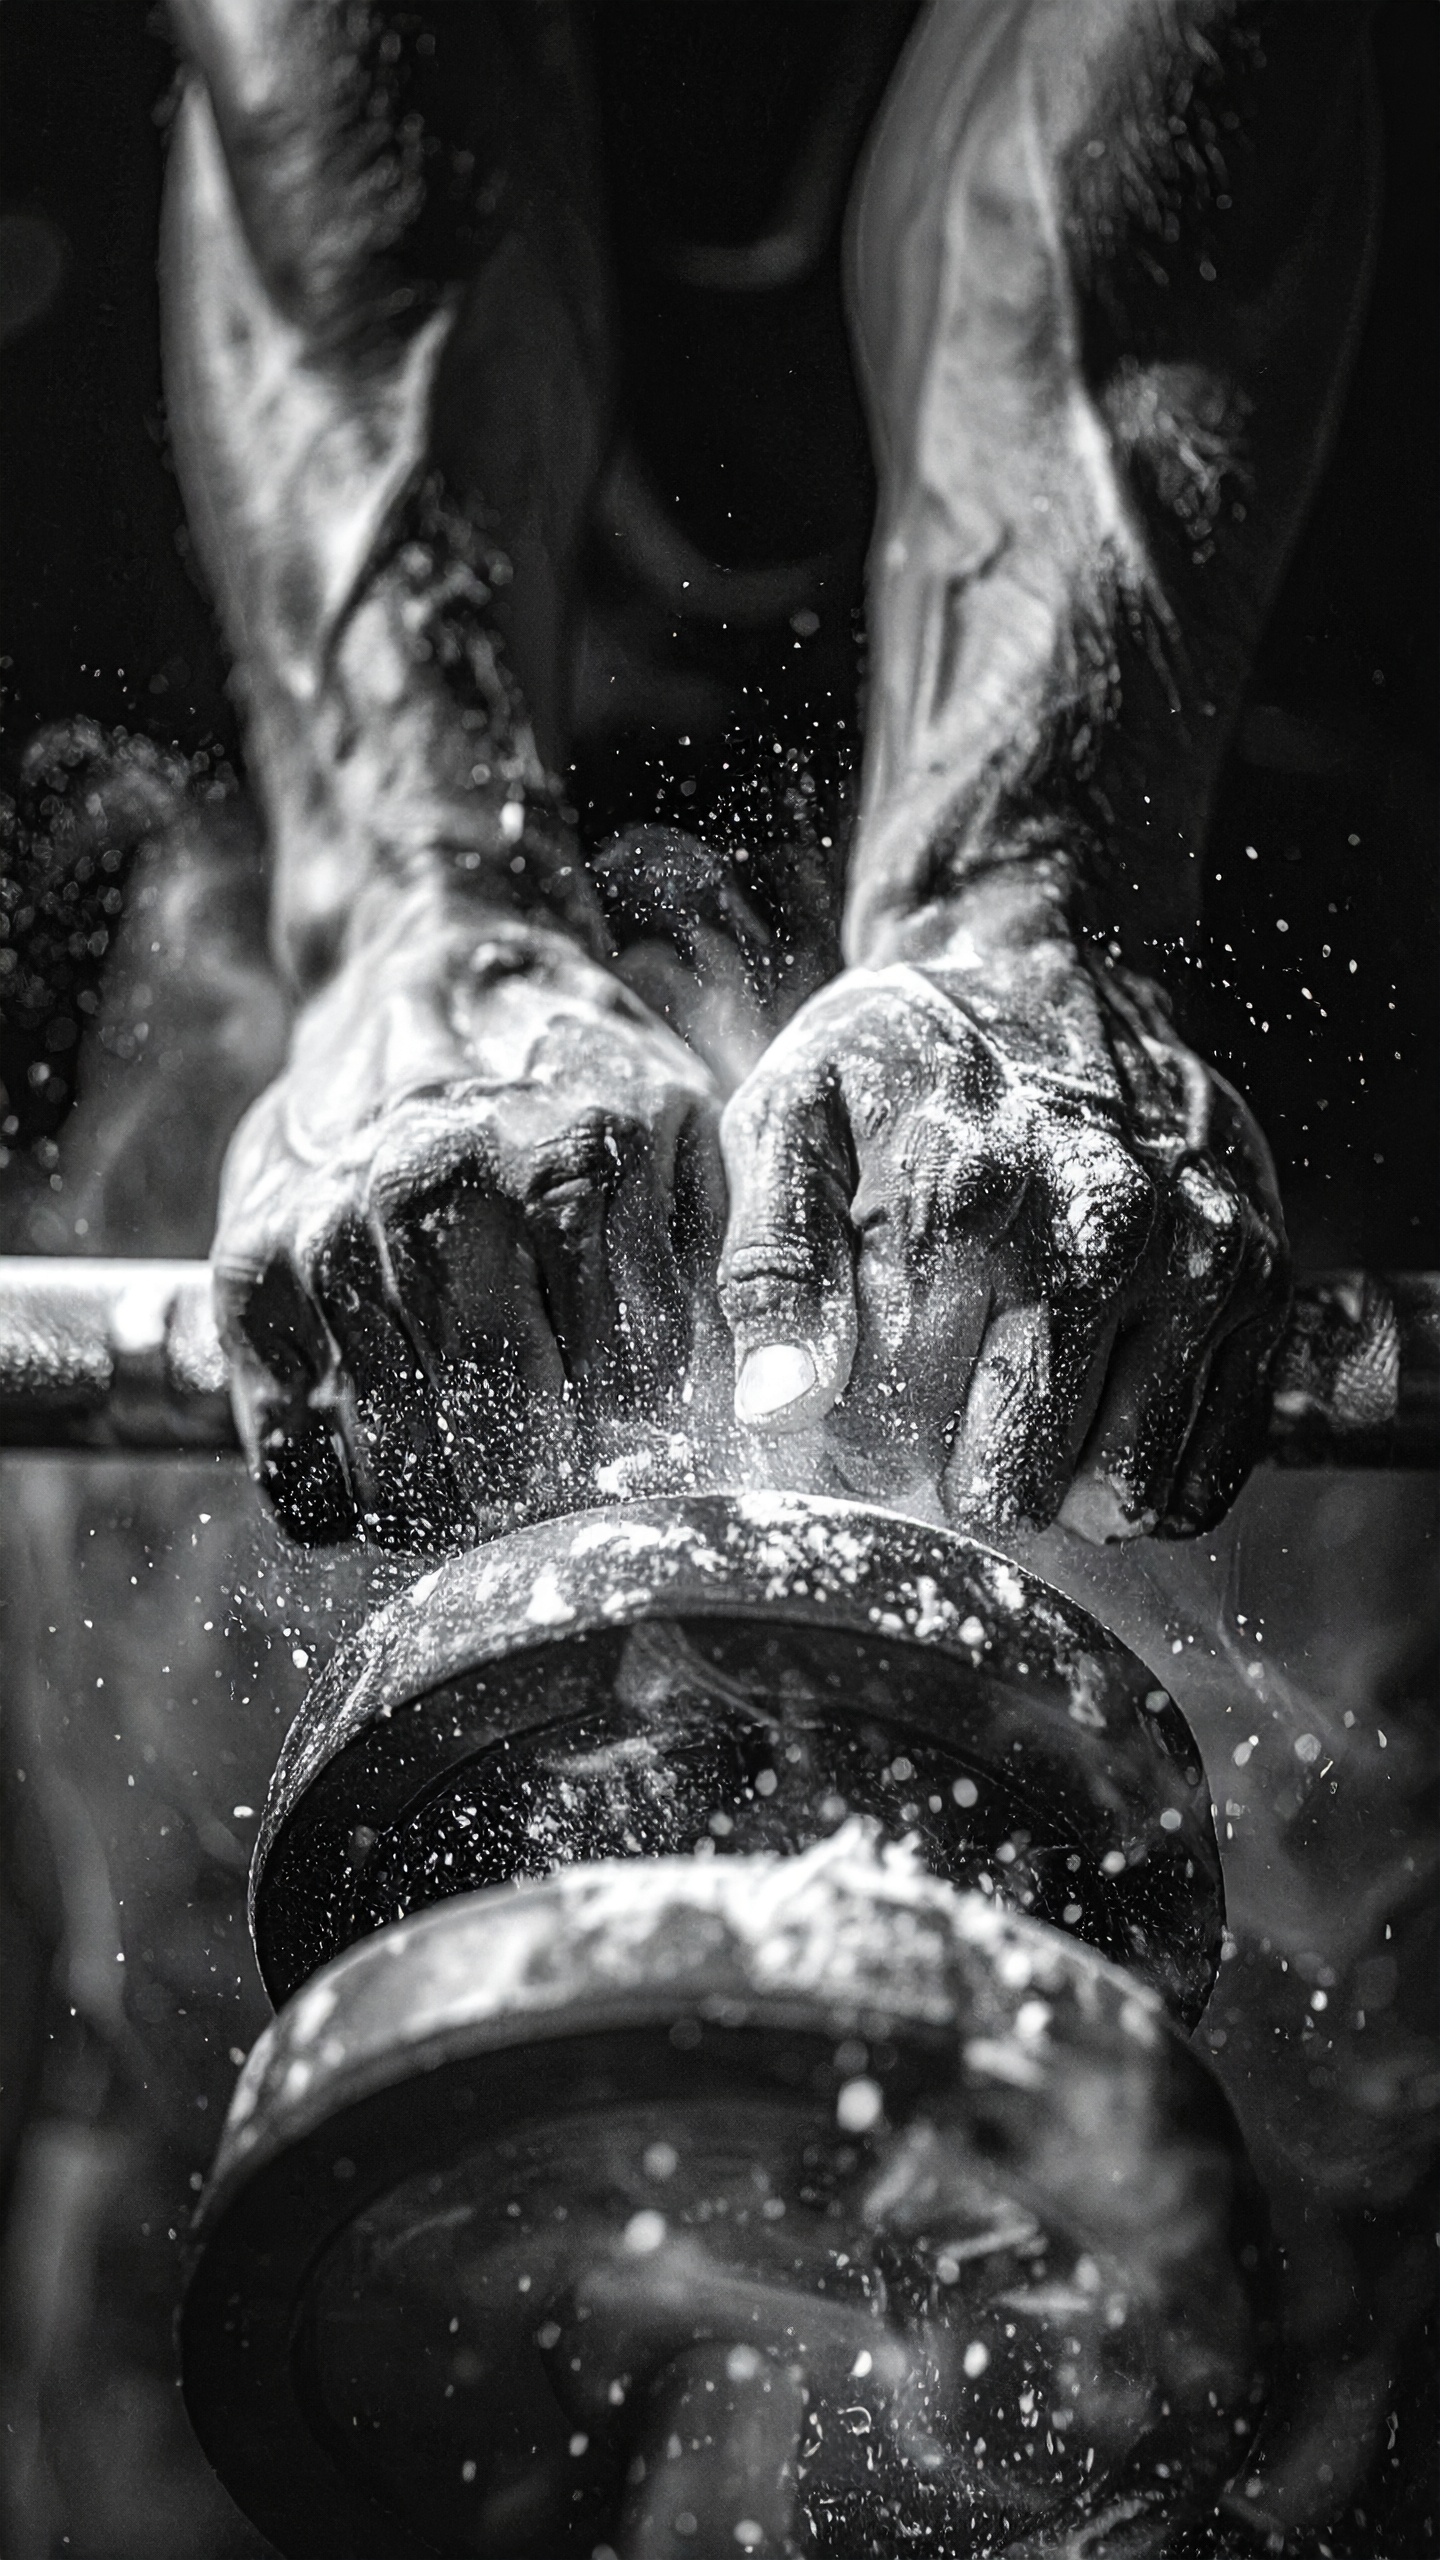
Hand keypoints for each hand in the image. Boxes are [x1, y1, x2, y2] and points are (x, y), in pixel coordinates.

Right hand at [215, 902, 723, 1546]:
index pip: (627, 1393)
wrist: (433, 979)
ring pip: (400, 1470)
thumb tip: (774, 1413)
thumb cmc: (581, 1088)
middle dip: (545, 1513)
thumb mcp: (688, 1138)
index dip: (644, 1474)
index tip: (647, 1501)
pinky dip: (347, 1510)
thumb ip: (739, 1265)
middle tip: (564, 1525)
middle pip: (504, 1441)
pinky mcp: (251, 1275)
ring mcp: (334, 1233)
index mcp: (578, 1158)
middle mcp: (444, 1188)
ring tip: (487, 1506)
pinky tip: (392, 1477)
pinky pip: (297, 1467)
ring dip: (452, 1521)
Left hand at [718, 873, 1287, 1539]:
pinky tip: (1101, 1417)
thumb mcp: (790, 1125)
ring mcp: (1196, 1259)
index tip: (860, 1407)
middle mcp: (1099, 1234)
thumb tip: (777, 1407)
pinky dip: (1153, 1473)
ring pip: (1123, 1491)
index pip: (905, 1432)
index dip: (868, 1448)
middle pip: (1020, 1482)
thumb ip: (775, 1267)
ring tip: (1024, 1414)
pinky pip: (1212, 1462)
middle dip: (968, 1479)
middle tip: (947, 1415)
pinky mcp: (1263, 1280)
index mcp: (967, 1205)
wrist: (1036, 966)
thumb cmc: (896, 1065)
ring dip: (1066, 1487)